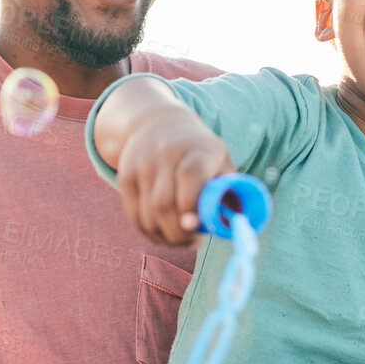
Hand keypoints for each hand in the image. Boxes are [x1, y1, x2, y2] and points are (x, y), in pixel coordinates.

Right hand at [112, 101, 233, 244]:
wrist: (157, 122)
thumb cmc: (200, 152)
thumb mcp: (222, 161)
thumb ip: (230, 191)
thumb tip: (239, 225)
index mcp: (197, 151)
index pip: (190, 177)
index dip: (192, 207)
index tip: (197, 230)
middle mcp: (165, 156)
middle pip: (164, 204)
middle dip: (179, 233)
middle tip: (192, 241)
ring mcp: (142, 166)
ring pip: (148, 215)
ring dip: (165, 237)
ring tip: (179, 239)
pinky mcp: (125, 177)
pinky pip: (134, 216)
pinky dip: (149, 233)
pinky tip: (162, 234)